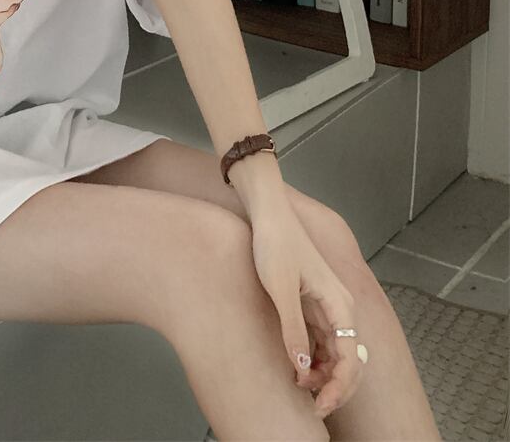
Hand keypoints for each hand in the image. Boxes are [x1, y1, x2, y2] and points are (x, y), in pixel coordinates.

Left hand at [249, 205, 364, 421]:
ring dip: (324, 375)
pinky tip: (298, 368)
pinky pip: (323, 341)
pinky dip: (315, 359)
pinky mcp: (314, 305)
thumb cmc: (276, 244)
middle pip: (351, 361)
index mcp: (340, 305)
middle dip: (336, 388)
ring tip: (299, 385)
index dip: (339, 388)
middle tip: (313, 407)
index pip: (352, 359)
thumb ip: (292, 330)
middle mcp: (341, 308)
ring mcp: (328, 307)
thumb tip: (304, 368)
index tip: (320, 405)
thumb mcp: (280, 289)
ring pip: (337, 353)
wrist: (269, 214)